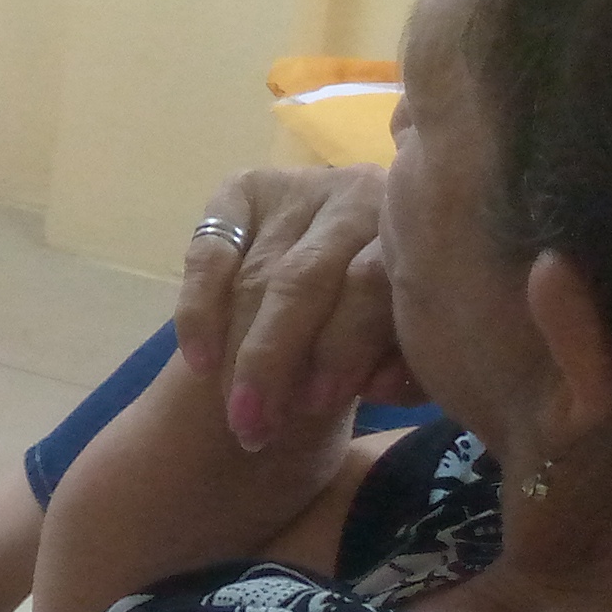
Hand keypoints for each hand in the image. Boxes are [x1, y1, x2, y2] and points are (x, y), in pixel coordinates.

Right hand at [174, 164, 411, 451]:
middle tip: (255, 423)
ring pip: (256, 276)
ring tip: (237, 413)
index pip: (369, 283)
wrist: (352, 283)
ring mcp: (297, 188)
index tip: (315, 406)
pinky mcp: (242, 190)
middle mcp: (359, 194)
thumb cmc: (388, 326)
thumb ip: (402, 367)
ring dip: (238, 351)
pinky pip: (209, 255)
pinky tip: (200, 361)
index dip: (342, 345)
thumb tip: (377, 387)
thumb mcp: (408, 347)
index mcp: (412, 230)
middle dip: (274, 357)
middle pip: (305, 279)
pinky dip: (199, 311)